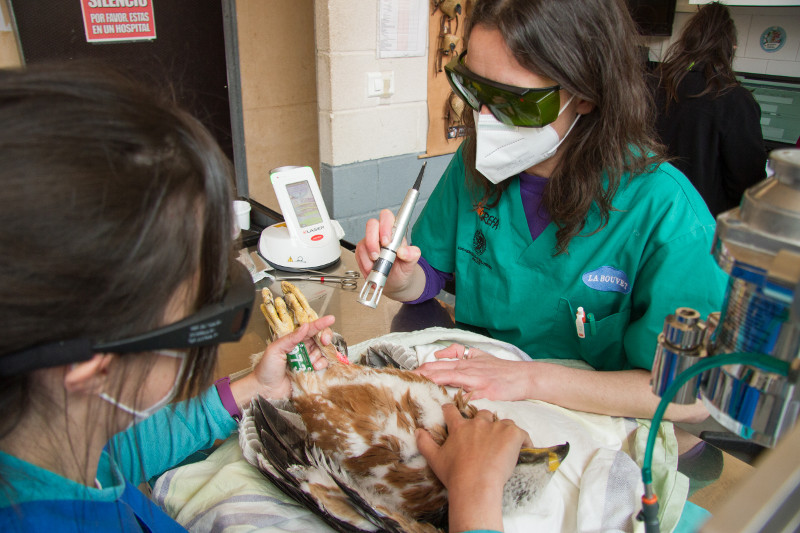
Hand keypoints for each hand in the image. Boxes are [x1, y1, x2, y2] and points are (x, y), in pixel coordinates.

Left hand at [249, 315, 335, 399]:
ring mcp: (308, 359)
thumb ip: (290, 338)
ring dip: (319, 355)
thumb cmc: (266, 369)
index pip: (309, 329)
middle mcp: (302, 348)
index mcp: (293, 340)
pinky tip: (314, 367)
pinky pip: (323, 364)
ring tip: (311, 362)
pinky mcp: (311, 371)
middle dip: (325, 338)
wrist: (266, 390)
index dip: (320, 324)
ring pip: (322, 351)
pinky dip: (322, 364)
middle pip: (320, 338)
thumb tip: (304, 326)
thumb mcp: (275, 350)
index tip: (330, 319)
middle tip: (324, 341)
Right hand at [354, 208, 422, 297]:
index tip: (387, 241)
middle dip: (373, 241)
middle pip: (371, 225)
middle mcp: (381, 234)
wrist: (395, 282)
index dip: (385, 226)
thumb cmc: (402, 269)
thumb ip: (412, 255)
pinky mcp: (362, 252)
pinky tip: (371, 269)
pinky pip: (358, 254)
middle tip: (377, 255)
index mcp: (394, 232)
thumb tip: (404, 251)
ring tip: (376, 266)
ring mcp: (370, 242)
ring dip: (368, 257)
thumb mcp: (411, 263)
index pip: (387, 218)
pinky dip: (364, 264)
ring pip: (363, 241)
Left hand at [415, 343, 531, 400]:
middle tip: (408, 379)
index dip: (423, 369)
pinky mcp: (488, 392)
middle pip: (442, 370)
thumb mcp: (479, 355)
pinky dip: (460, 397)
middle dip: (424, 375)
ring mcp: (478, 381)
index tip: (408, 374)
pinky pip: (472, 396)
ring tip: (422, 383)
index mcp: (466, 363)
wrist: (524, 377)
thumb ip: (459, 352)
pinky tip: (450, 401)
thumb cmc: (501, 369)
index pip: (439, 365)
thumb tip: (438, 353)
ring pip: (454, 378)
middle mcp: (470, 370)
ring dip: (437, 380)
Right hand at [416, 403, 530, 531]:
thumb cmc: (455, 475)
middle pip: (483, 414)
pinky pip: (521, 433)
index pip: (453, 411)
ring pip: (503, 422)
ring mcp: (496, 428)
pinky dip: (523, 440)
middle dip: (484, 421)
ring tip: (505, 444)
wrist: (476, 485)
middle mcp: (478, 423)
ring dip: (503, 430)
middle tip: (486, 435)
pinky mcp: (512, 435)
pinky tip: (523, 449)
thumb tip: (417, 431)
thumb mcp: (434, 459)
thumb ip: (425, 443)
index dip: (451, 410)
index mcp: (459, 427)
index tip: (451, 410)